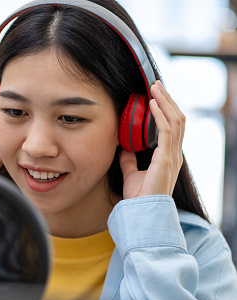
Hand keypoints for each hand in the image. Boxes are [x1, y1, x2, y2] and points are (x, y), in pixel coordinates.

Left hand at [120, 81, 184, 198]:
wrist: (141, 212)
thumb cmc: (139, 197)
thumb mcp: (132, 173)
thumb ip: (129, 159)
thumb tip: (123, 147)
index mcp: (168, 156)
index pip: (173, 126)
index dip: (166, 109)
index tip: (156, 95)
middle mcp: (174, 154)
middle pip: (177, 119)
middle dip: (167, 100)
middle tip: (157, 85)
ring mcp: (172, 156)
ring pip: (175, 120)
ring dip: (165, 102)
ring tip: (155, 88)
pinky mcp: (166, 159)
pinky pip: (168, 131)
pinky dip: (161, 115)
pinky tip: (153, 104)